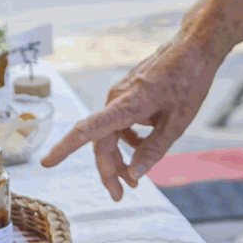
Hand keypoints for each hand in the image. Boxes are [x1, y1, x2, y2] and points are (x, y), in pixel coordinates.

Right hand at [43, 32, 228, 197]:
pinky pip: (120, 122)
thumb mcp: (179, 122)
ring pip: (110, 134)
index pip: (89, 129)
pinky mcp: (129, 93)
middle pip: (102, 141)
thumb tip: (134, 175)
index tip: (47, 163)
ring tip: (133, 182)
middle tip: (119, 196)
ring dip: (118, 158)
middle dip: (108, 171)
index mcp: (128, 104)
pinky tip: (142, 150)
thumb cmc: (189, 80)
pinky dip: (128, 141)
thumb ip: (155, 149)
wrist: (194, 46)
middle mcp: (118, 98)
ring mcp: (122, 94)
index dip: (66, 148)